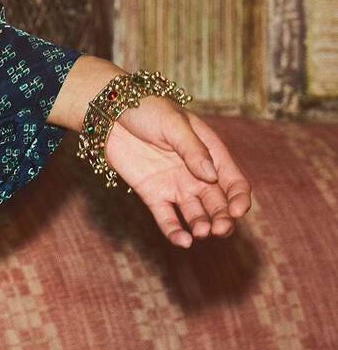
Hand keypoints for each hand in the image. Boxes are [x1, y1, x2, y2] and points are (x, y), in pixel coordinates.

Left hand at [104, 99, 251, 247]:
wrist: (110, 111)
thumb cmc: (147, 109)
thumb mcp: (172, 123)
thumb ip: (192, 149)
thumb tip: (211, 176)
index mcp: (210, 153)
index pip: (233, 182)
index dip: (239, 198)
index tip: (237, 211)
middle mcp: (197, 174)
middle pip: (218, 203)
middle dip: (223, 218)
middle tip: (220, 229)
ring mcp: (175, 186)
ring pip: (196, 214)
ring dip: (201, 225)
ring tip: (200, 233)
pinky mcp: (153, 194)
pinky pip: (167, 218)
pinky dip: (175, 231)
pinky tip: (182, 241)